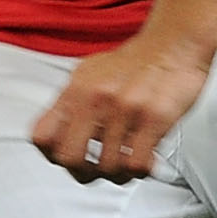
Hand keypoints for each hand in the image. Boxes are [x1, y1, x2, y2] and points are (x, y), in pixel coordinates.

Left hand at [31, 32, 212, 183]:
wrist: (174, 44)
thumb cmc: (134, 63)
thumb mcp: (89, 74)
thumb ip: (70, 103)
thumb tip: (55, 135)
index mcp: (76, 89)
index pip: (42, 137)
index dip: (52, 155)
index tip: (66, 157)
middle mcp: (96, 99)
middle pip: (69, 159)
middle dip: (83, 172)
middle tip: (96, 170)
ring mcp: (124, 110)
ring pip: (107, 167)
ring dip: (118, 174)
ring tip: (126, 163)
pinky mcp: (154, 119)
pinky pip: (137, 165)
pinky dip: (140, 170)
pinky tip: (145, 159)